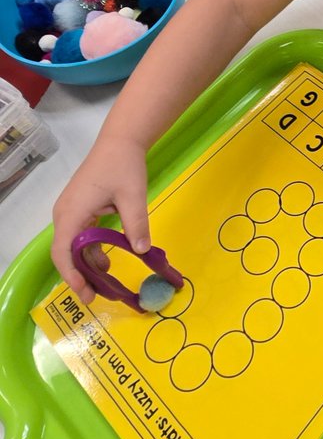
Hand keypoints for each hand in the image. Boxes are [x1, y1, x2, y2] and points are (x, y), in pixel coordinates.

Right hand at [52, 135, 149, 302]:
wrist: (121, 141)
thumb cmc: (123, 166)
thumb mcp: (133, 197)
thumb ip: (136, 224)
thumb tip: (142, 252)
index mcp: (72, 213)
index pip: (63, 252)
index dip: (72, 275)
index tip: (85, 293)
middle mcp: (65, 214)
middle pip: (65, 253)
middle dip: (79, 276)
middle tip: (96, 297)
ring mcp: (71, 211)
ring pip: (74, 246)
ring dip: (87, 264)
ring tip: (106, 284)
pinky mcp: (80, 209)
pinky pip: (81, 236)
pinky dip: (92, 250)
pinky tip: (107, 261)